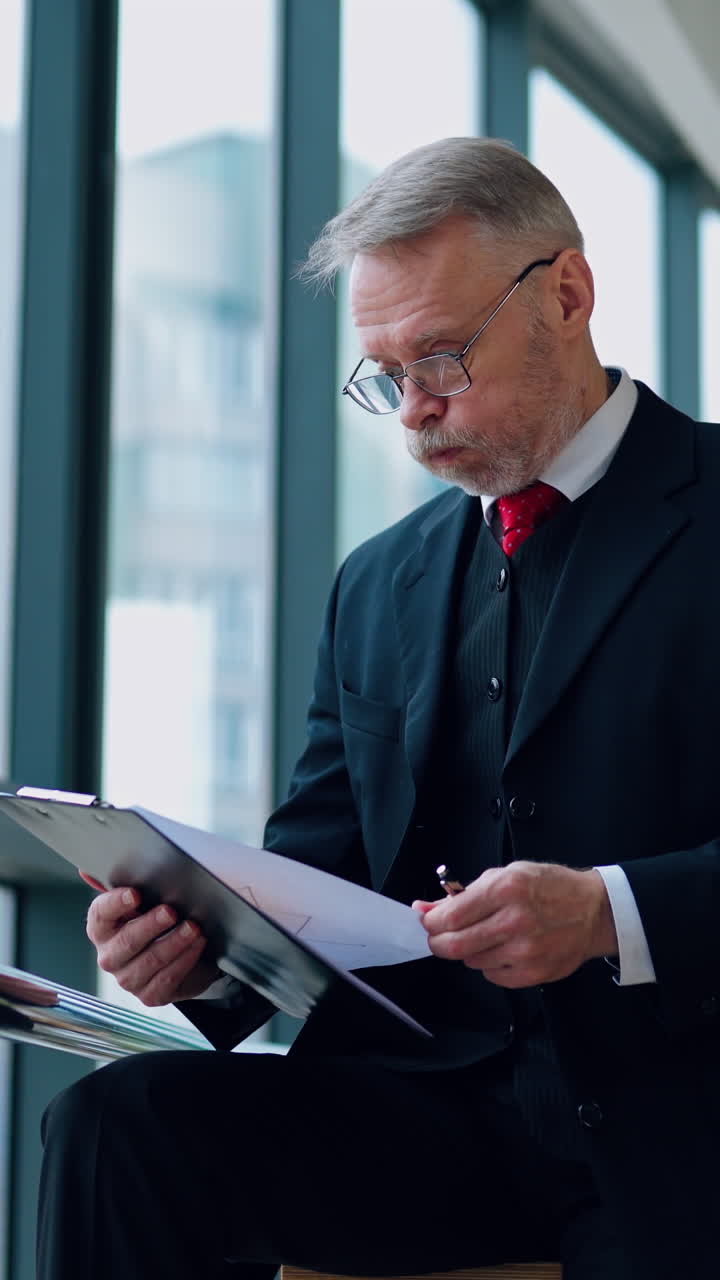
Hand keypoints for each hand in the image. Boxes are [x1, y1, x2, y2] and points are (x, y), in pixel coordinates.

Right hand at [81, 873, 220, 1004]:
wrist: (178, 955)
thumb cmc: (157, 923)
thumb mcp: (145, 902)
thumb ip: (124, 884)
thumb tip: (86, 871)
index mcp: (102, 929)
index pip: (101, 914)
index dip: (116, 903)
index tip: (135, 894)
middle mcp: (110, 956)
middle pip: (127, 941)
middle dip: (151, 925)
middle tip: (171, 911)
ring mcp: (128, 978)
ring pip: (151, 960)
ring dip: (175, 942)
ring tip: (193, 928)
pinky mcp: (149, 995)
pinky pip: (168, 977)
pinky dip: (185, 959)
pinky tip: (197, 944)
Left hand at [413, 862, 616, 987]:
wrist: (594, 910)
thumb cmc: (550, 887)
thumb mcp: (507, 874)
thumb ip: (465, 893)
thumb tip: (427, 909)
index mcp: (505, 889)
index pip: (450, 916)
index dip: (431, 921)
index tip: (428, 920)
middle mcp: (514, 921)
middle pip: (454, 945)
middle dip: (439, 941)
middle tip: (440, 936)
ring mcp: (525, 951)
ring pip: (471, 962)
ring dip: (468, 951)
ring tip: (486, 935)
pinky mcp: (534, 973)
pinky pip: (492, 976)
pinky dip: (489, 965)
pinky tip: (503, 949)